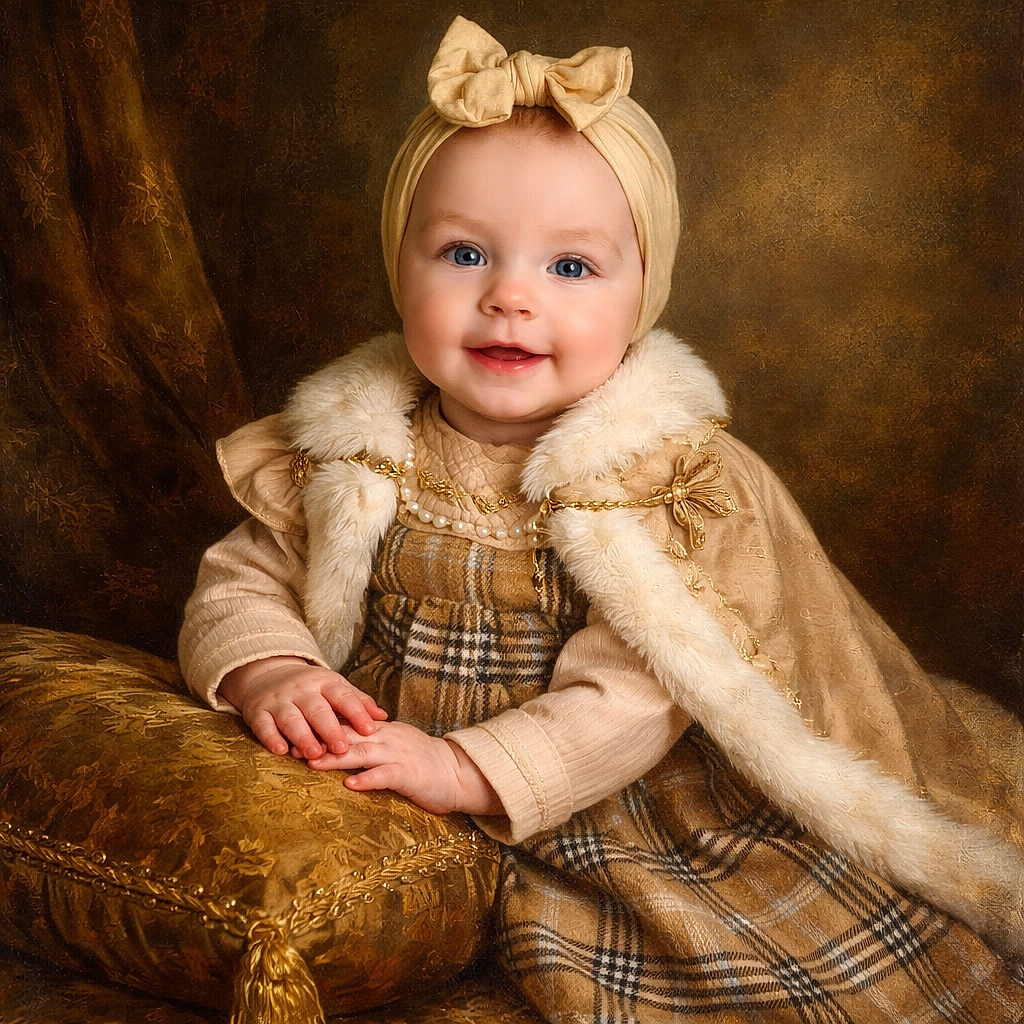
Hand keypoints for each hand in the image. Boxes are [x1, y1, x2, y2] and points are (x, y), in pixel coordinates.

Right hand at [218, 657, 387, 759]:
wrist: (267, 673)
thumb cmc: (310, 687)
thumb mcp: (334, 687)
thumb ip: (358, 702)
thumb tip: (384, 717)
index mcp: (324, 682)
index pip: (343, 696)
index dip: (356, 712)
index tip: (370, 729)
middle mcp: (302, 690)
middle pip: (317, 709)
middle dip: (330, 729)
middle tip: (343, 748)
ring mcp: (279, 700)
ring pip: (291, 719)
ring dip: (303, 737)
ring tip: (315, 754)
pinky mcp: (258, 711)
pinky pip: (263, 725)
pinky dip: (271, 738)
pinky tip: (281, 751)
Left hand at [307, 721, 501, 816]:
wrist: (458, 772)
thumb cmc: (424, 763)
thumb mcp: (395, 746)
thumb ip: (371, 743)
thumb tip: (340, 744)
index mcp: (383, 730)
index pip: (348, 724)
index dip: (322, 727)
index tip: (297, 731)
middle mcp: (388, 738)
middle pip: (349, 736)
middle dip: (320, 740)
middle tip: (294, 747)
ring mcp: (399, 755)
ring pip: (362, 753)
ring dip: (336, 758)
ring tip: (313, 763)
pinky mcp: (409, 774)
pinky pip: (385, 775)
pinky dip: (367, 779)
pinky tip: (350, 785)